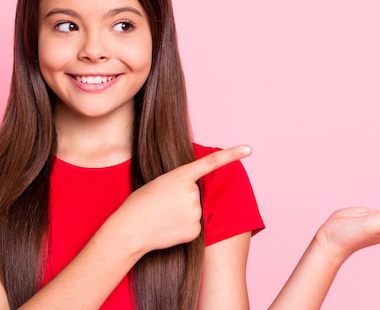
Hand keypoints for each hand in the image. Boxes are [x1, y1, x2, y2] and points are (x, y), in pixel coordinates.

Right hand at [110, 145, 251, 253]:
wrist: (130, 229)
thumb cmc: (140, 204)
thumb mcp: (159, 183)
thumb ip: (181, 183)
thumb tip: (196, 195)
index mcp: (181, 175)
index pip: (212, 162)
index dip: (232, 154)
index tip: (249, 149)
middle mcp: (192, 192)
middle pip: (196, 194)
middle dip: (183, 199)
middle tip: (162, 205)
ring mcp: (195, 212)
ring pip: (195, 211)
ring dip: (182, 214)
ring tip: (162, 217)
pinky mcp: (195, 231)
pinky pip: (194, 227)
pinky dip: (183, 228)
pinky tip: (168, 228)